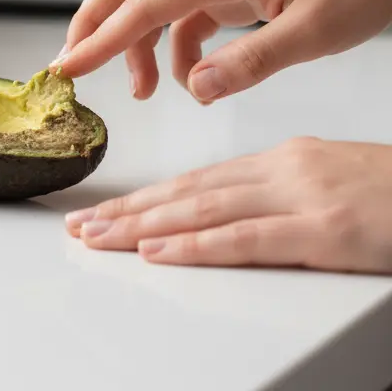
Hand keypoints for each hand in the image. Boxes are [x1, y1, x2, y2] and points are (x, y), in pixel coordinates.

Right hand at [55, 0, 391, 102]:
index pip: (142, 3)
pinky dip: (174, 44)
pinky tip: (191, 77)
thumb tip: (197, 89)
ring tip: (144, 89)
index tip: (67, 67)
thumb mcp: (314, 32)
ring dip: (135, 40)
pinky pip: (183, 11)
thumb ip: (251, 62)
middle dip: (94, 22)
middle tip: (75, 64)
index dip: (100, 39)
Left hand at [65, 137, 391, 273]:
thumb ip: (280, 191)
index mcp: (281, 160)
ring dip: (142, 228)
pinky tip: (157, 252)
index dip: (147, 198)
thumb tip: (231, 207)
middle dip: (128, 212)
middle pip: (187, 193)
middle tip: (80, 226)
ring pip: (202, 212)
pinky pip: (245, 239)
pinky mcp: (324, 230)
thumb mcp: (331, 181)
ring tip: (98, 238)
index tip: (107, 210)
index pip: (197, 181)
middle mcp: (281, 172)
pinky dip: (194, 246)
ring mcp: (301, 198)